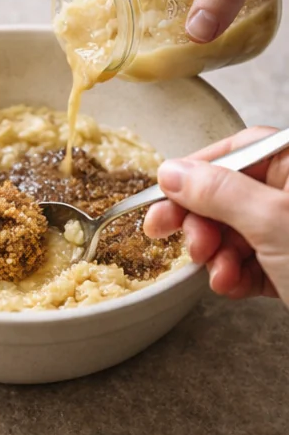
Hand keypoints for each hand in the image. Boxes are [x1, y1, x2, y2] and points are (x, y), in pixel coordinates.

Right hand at [143, 127, 288, 304]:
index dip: (195, 173)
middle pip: (228, 195)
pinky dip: (233, 276)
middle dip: (202, 222)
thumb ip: (218, 193)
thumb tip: (173, 172)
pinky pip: (247, 263)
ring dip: (216, 255)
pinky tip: (234, 284)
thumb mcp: (271, 220)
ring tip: (217, 270)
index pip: (238, 151)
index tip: (162, 195)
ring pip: (234, 233)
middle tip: (179, 239)